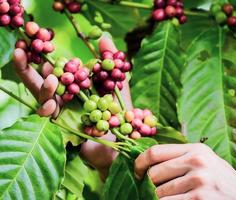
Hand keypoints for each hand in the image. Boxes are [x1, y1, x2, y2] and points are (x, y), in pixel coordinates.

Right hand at [13, 34, 132, 180]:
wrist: (123, 143)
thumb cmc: (120, 114)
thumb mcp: (117, 85)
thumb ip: (110, 62)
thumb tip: (103, 36)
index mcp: (75, 87)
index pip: (55, 69)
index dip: (44, 56)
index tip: (37, 41)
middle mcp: (64, 98)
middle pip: (42, 82)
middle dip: (28, 67)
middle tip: (20, 51)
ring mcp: (61, 114)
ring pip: (43, 99)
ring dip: (43, 88)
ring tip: (51, 79)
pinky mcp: (61, 129)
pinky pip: (49, 119)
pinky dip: (47, 110)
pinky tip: (50, 106)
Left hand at [135, 144, 235, 199]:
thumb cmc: (224, 184)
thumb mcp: (207, 163)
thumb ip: (182, 160)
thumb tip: (149, 164)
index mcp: (196, 149)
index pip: (154, 152)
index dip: (139, 163)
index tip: (137, 174)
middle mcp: (197, 161)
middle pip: (154, 174)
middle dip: (148, 186)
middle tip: (150, 192)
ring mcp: (199, 181)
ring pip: (159, 193)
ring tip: (166, 199)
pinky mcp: (200, 198)